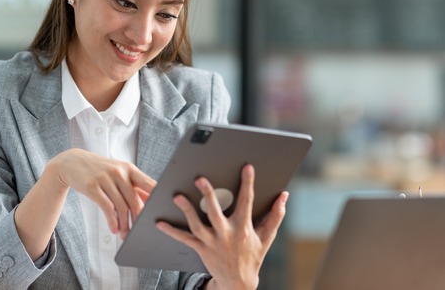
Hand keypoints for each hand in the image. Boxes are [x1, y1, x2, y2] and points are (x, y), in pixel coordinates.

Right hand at [47, 148, 155, 237]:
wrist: (72, 162)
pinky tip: (114, 229)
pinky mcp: (92, 187)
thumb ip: (133, 186)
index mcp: (129, 168)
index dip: (157, 198)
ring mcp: (105, 179)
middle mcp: (119, 172)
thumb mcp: (118, 173)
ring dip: (124, 224)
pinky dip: (112, 221)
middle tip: (140, 232)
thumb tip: (150, 203)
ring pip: (120, 206)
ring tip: (125, 234)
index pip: (149, 184)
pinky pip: (107, 207)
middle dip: (138, 219)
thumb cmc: (100, 170)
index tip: (161, 212)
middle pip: (134, 200)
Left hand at [156, 164, 288, 289]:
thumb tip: (285, 196)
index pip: (246, 201)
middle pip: (215, 212)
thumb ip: (276, 215)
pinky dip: (172, 231)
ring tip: (177, 196)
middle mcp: (226, 234)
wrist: (238, 283)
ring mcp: (212, 242)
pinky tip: (159, 222)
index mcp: (244, 228)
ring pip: (197, 225)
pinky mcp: (201, 249)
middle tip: (200, 178)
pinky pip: (184, 239)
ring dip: (187, 210)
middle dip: (208, 195)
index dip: (247, 183)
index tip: (247, 167)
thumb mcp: (267, 237)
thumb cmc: (253, 255)